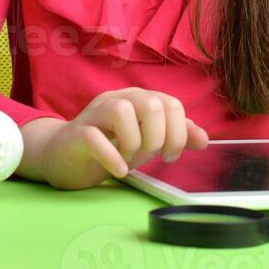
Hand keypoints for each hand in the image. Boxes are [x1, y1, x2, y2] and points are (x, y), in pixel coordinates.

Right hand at [23, 88, 210, 189]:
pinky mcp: (77, 134)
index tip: (170, 156)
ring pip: (123, 112)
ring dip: (133, 144)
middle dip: (158, 138)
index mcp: (137, 99)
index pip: (170, 103)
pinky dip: (112, 157)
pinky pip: (95, 138)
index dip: (178, 132)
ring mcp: (94, 114)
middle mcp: (117, 99)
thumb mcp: (147, 142)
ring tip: (129, 159)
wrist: (64, 156)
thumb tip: (204, 138)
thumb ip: (174, 137)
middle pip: (151, 104)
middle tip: (151, 157)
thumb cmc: (109, 146)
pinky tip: (119, 170)